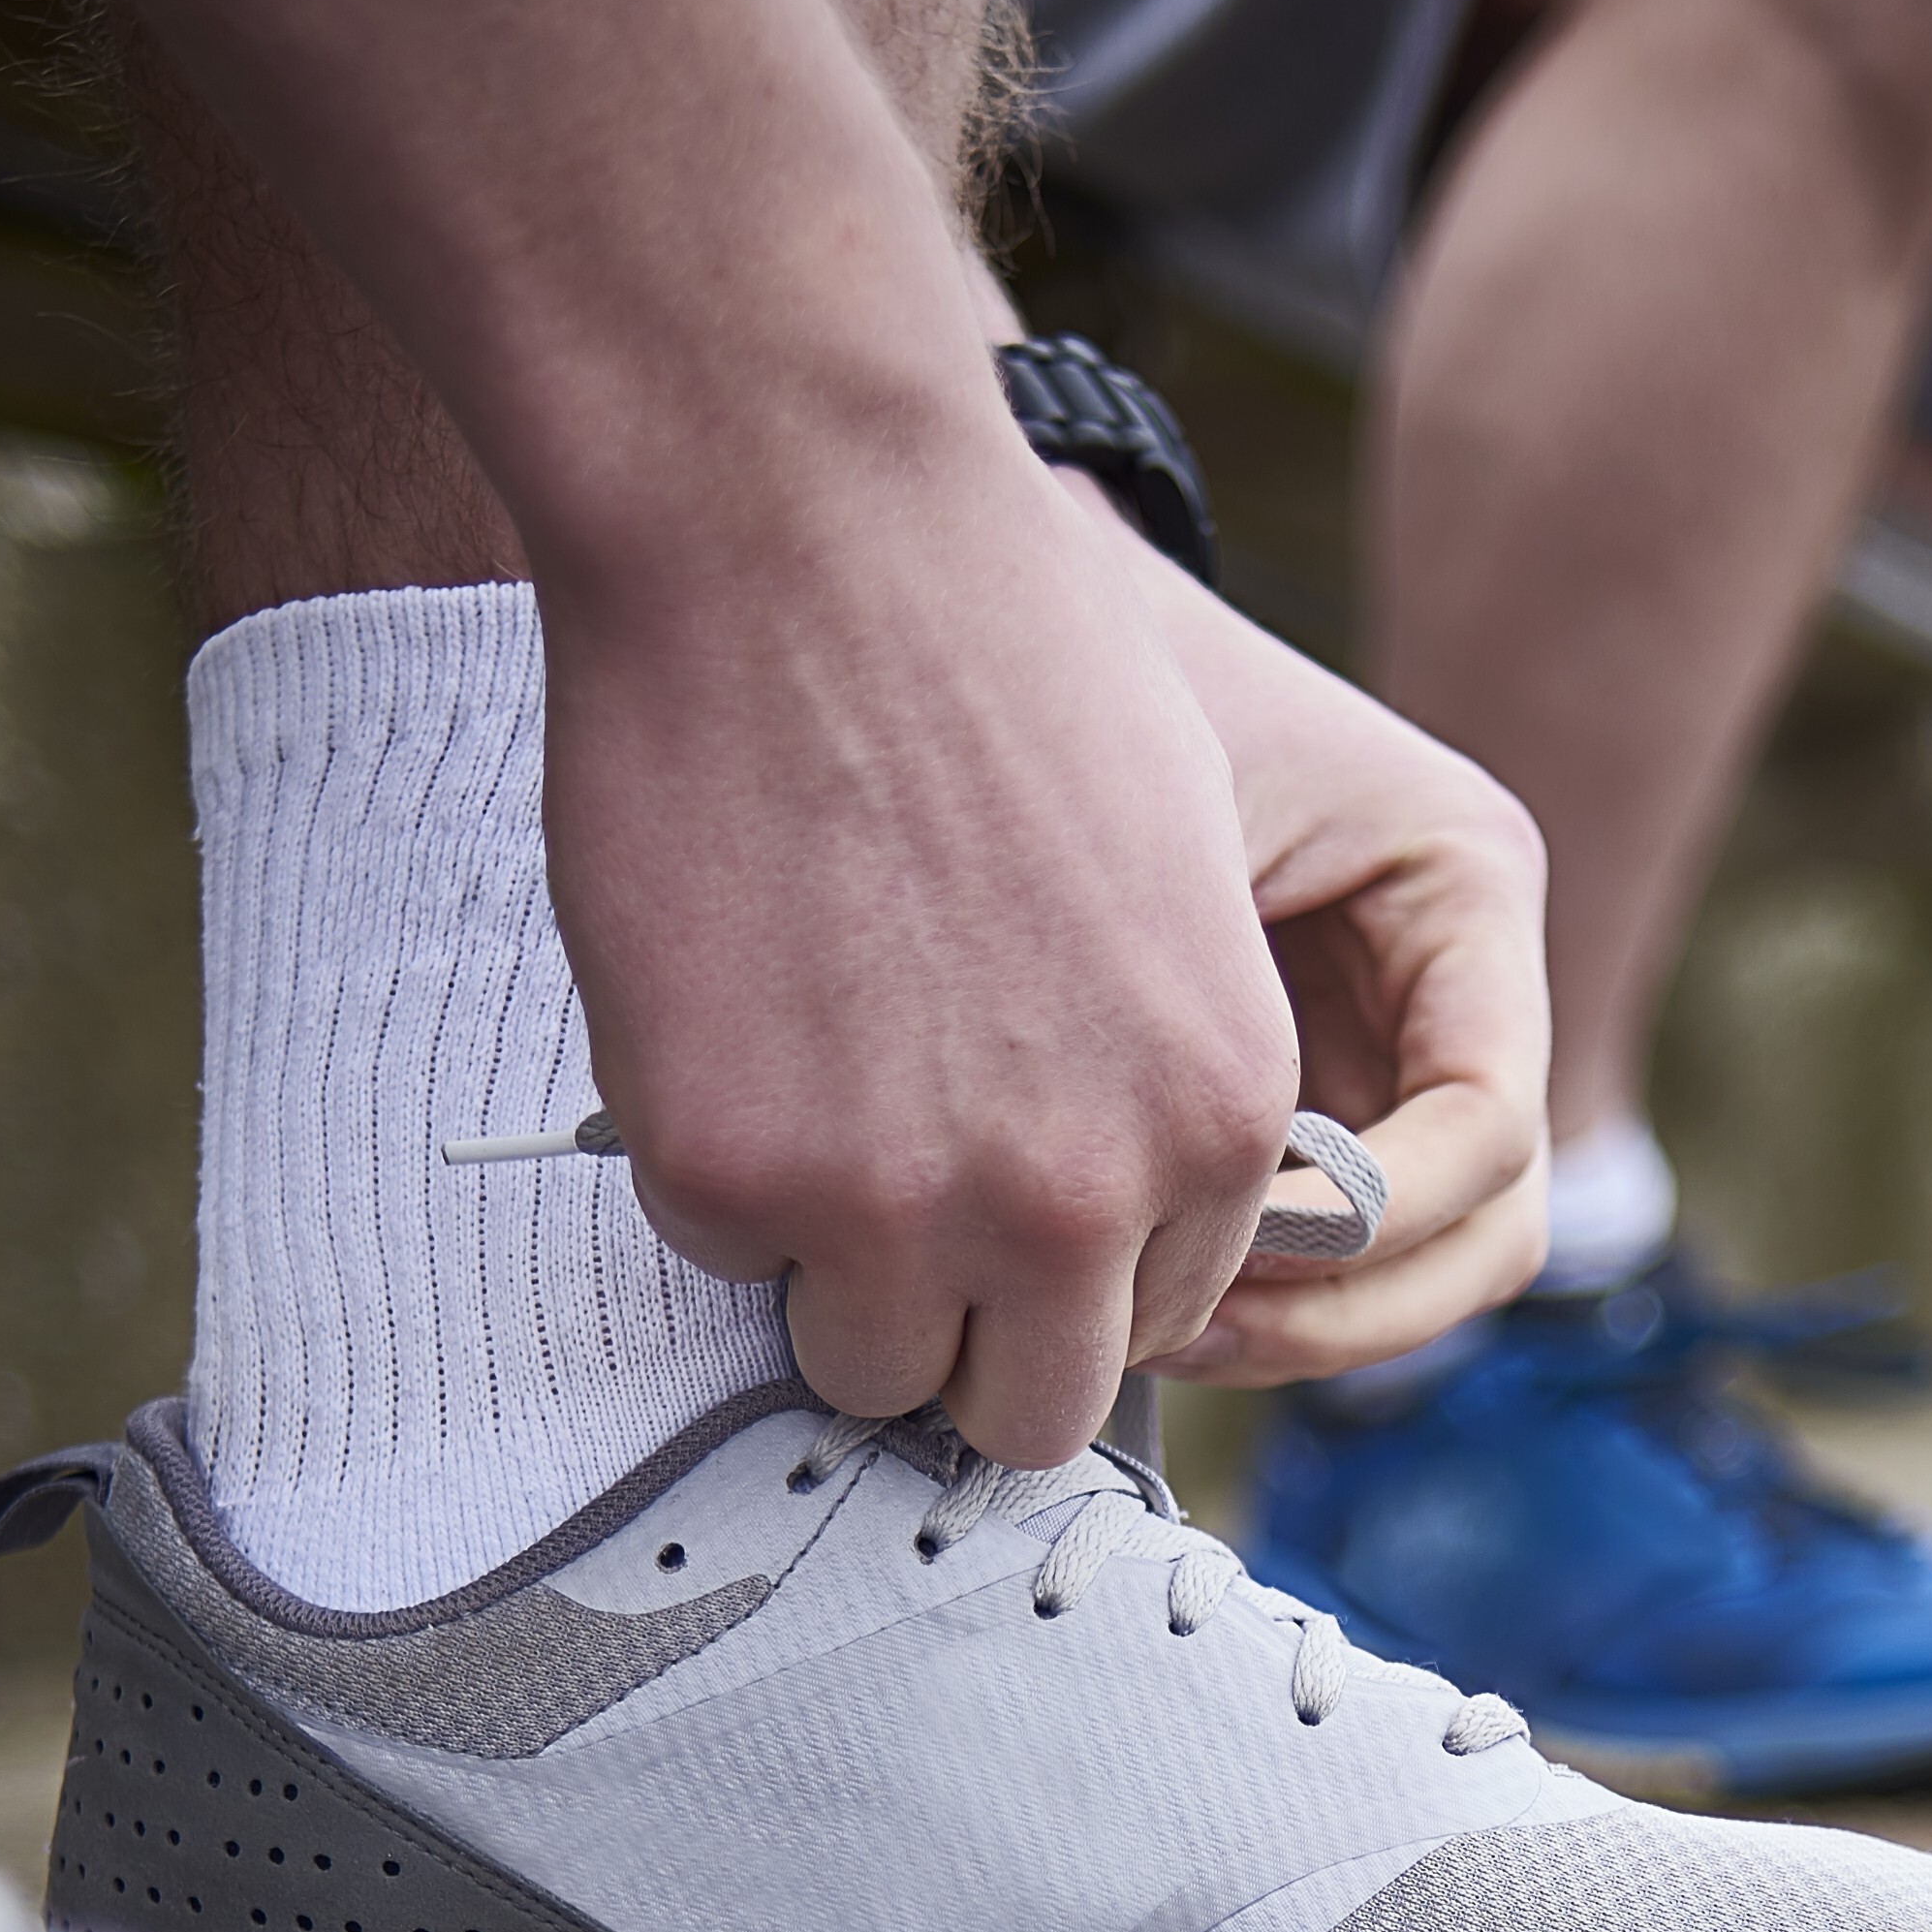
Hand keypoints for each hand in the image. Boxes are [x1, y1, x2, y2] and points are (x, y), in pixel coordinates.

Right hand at [542, 437, 1304, 1462]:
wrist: (808, 531)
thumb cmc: (990, 659)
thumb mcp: (1173, 893)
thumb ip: (1158, 1089)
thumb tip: (1096, 1234)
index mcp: (1218, 1118)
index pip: (1158, 1319)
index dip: (1073, 1260)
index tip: (1005, 1177)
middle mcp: (1080, 1195)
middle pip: (1029, 1401)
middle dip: (968, 1321)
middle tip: (900, 1195)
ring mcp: (898, 1207)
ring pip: (870, 1368)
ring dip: (833, 1263)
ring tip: (812, 1086)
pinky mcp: (731, 1179)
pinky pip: (723, 1257)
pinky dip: (713, 1162)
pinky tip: (728, 1006)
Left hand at [1067, 513, 1556, 1385]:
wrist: (972, 619)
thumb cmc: (1063, 674)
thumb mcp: (1144, 803)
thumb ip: (1187, 991)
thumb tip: (1195, 1213)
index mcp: (1466, 877)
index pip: (1491, 1123)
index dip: (1377, 1218)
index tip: (1229, 1236)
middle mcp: (1458, 981)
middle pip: (1487, 1229)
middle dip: (1348, 1306)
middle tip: (1182, 1320)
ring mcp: (1388, 1054)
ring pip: (1415, 1268)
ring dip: (1296, 1325)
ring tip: (1143, 1324)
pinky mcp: (1304, 1106)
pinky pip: (1312, 1254)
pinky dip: (1235, 1297)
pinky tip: (1113, 1291)